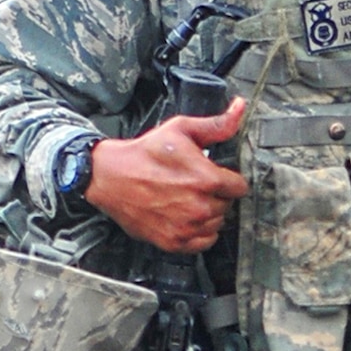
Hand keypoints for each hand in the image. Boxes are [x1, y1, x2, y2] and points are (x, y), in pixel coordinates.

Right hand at [87, 99, 248, 252]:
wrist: (110, 176)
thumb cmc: (144, 153)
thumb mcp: (181, 130)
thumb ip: (216, 125)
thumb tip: (240, 108)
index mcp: (206, 179)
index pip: (240, 187)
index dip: (229, 179)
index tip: (216, 176)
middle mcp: (199, 207)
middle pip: (227, 205)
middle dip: (216, 195)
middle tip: (196, 185)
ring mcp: (186, 227)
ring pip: (217, 224)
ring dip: (208, 214)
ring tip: (188, 199)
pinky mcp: (174, 242)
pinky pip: (204, 242)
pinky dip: (199, 232)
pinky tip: (186, 217)